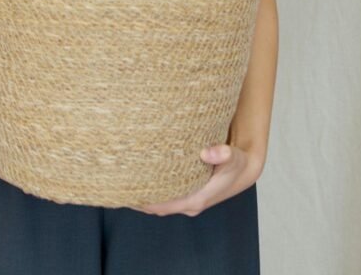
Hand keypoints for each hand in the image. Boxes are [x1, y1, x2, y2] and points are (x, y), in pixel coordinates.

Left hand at [133, 143, 262, 216]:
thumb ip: (222, 153)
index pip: (164, 205)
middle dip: (139, 198)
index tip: (128, 190)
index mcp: (197, 198)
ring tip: (123, 181)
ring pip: (160, 203)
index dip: (145, 201)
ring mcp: (188, 200)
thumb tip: (208, 152)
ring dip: (144, 195)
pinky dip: (152, 192)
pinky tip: (140, 179)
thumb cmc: (235, 163)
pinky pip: (165, 197)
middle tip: (119, 183)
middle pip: (158, 207)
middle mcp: (190, 203)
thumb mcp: (233, 156)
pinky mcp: (187, 193)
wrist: (242, 168)